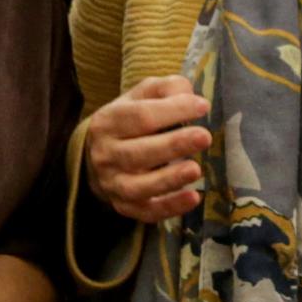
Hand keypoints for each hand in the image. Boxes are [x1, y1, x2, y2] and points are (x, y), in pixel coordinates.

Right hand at [83, 75, 211, 222]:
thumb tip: (188, 94)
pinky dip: (170, 207)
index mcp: (108, 121)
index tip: (202, 106)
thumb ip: (164, 89)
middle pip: (139, 152)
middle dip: (174, 145)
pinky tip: (193, 198)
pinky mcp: (124, 206)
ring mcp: (113, 184)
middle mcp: (106, 154)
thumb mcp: (140, 96)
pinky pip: (147, 212)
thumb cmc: (129, 121)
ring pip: (140, 186)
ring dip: (170, 179)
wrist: (97, 155)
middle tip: (204, 137)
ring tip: (196, 169)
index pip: (140, 116)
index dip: (172, 111)